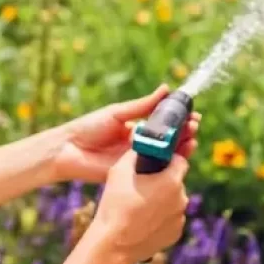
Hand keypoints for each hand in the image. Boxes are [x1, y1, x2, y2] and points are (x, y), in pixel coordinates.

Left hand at [54, 84, 200, 183]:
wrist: (69, 150)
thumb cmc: (90, 127)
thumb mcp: (119, 113)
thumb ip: (143, 105)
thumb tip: (166, 89)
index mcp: (137, 128)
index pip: (164, 123)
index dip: (179, 120)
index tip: (192, 115)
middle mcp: (140, 144)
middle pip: (168, 140)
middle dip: (184, 133)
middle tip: (195, 126)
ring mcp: (138, 160)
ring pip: (165, 155)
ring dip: (181, 148)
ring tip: (192, 139)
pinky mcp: (134, 175)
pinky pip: (154, 170)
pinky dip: (168, 164)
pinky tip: (180, 157)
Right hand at [91, 150, 189, 263]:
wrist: (113, 244)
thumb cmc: (115, 205)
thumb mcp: (119, 171)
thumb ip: (135, 153)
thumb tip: (142, 145)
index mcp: (172, 180)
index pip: (180, 160)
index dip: (168, 160)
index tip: (155, 164)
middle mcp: (182, 199)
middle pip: (176, 182)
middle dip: (163, 181)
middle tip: (142, 186)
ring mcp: (180, 218)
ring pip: (173, 201)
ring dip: (162, 201)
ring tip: (140, 206)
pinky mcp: (176, 234)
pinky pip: (171, 219)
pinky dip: (161, 218)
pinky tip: (144, 221)